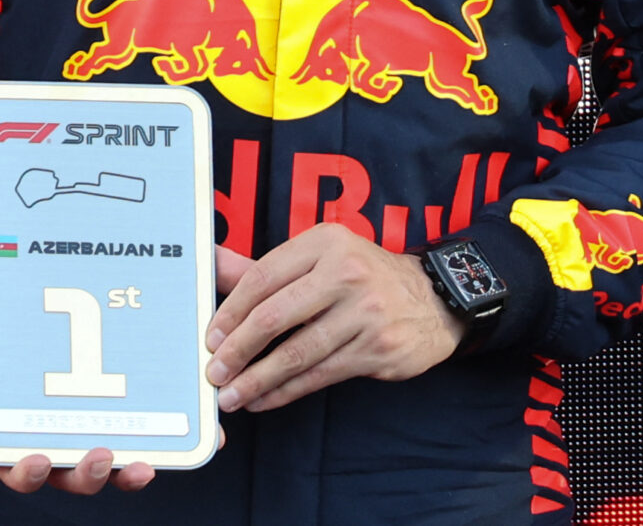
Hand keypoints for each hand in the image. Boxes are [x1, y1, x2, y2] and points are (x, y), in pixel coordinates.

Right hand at [0, 284, 155, 496]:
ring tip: (136, 459)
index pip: (9, 461)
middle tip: (99, 456)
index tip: (36, 459)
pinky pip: (139, 427)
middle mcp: (46, 425)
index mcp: (3, 416)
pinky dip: (156, 439)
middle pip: (63, 473)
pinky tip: (175, 434)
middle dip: (82, 476)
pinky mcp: (120, 395)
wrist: (26, 257)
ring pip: (103, 461)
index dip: (23, 471)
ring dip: (121, 471)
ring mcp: (85, 414)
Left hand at [205, 228, 466, 412]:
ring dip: (257, 379)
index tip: (210, 337)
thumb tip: (209, 261)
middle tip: (214, 372)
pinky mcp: (377, 348)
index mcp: (325, 243)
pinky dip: (285, 391)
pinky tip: (263, 399)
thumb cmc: (362, 278)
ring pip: (297, 353)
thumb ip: (263, 267)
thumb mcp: (319, 258)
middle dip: (238, 349)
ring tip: (232, 395)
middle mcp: (346, 273)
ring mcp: (365, 312)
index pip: (263, 276)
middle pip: (275, 315)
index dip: (230, 311)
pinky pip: (319, 375)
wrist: (433, 300)